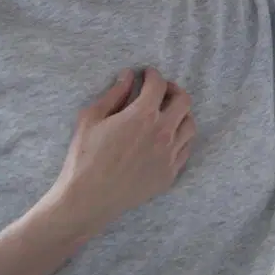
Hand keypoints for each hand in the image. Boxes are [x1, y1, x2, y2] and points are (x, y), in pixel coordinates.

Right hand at [49, 68, 196, 235]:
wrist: (88, 199)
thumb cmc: (84, 157)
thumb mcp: (91, 118)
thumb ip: (114, 94)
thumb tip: (128, 76)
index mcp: (143, 116)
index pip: (159, 85)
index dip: (153, 75)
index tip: (147, 74)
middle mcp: (163, 134)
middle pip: (184, 101)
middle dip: (173, 90)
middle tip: (161, 91)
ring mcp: (169, 156)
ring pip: (189, 126)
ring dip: (180, 114)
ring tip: (167, 114)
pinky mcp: (169, 175)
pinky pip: (185, 150)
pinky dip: (179, 138)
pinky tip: (167, 138)